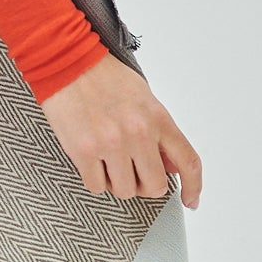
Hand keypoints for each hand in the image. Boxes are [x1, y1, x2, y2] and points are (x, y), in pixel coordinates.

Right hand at [40, 53, 201, 207]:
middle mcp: (138, 133)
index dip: (193, 187)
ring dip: (117, 182)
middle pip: (154, 186)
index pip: (188, 161)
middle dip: (144, 184)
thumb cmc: (104, 76)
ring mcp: (111, 144)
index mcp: (158, 118)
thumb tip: (171, 165)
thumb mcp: (144, 98)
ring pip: (125, 190)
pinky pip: (96, 186)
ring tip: (107, 159)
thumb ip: (159, 132)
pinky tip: (91, 159)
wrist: (68, 60)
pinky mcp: (83, 151)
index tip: (190, 200)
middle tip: (132, 171)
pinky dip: (95, 179)